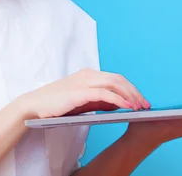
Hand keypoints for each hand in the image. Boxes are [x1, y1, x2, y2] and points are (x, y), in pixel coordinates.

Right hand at [21, 68, 150, 118]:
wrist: (34, 106)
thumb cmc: (57, 105)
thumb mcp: (82, 101)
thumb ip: (100, 100)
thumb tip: (120, 103)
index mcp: (89, 74)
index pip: (116, 78)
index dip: (131, 88)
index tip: (142, 101)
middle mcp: (88, 74)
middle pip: (119, 79)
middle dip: (135, 92)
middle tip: (146, 105)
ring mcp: (84, 81)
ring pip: (114, 83)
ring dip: (130, 95)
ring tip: (140, 107)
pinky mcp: (79, 92)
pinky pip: (104, 93)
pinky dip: (118, 99)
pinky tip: (127, 106)